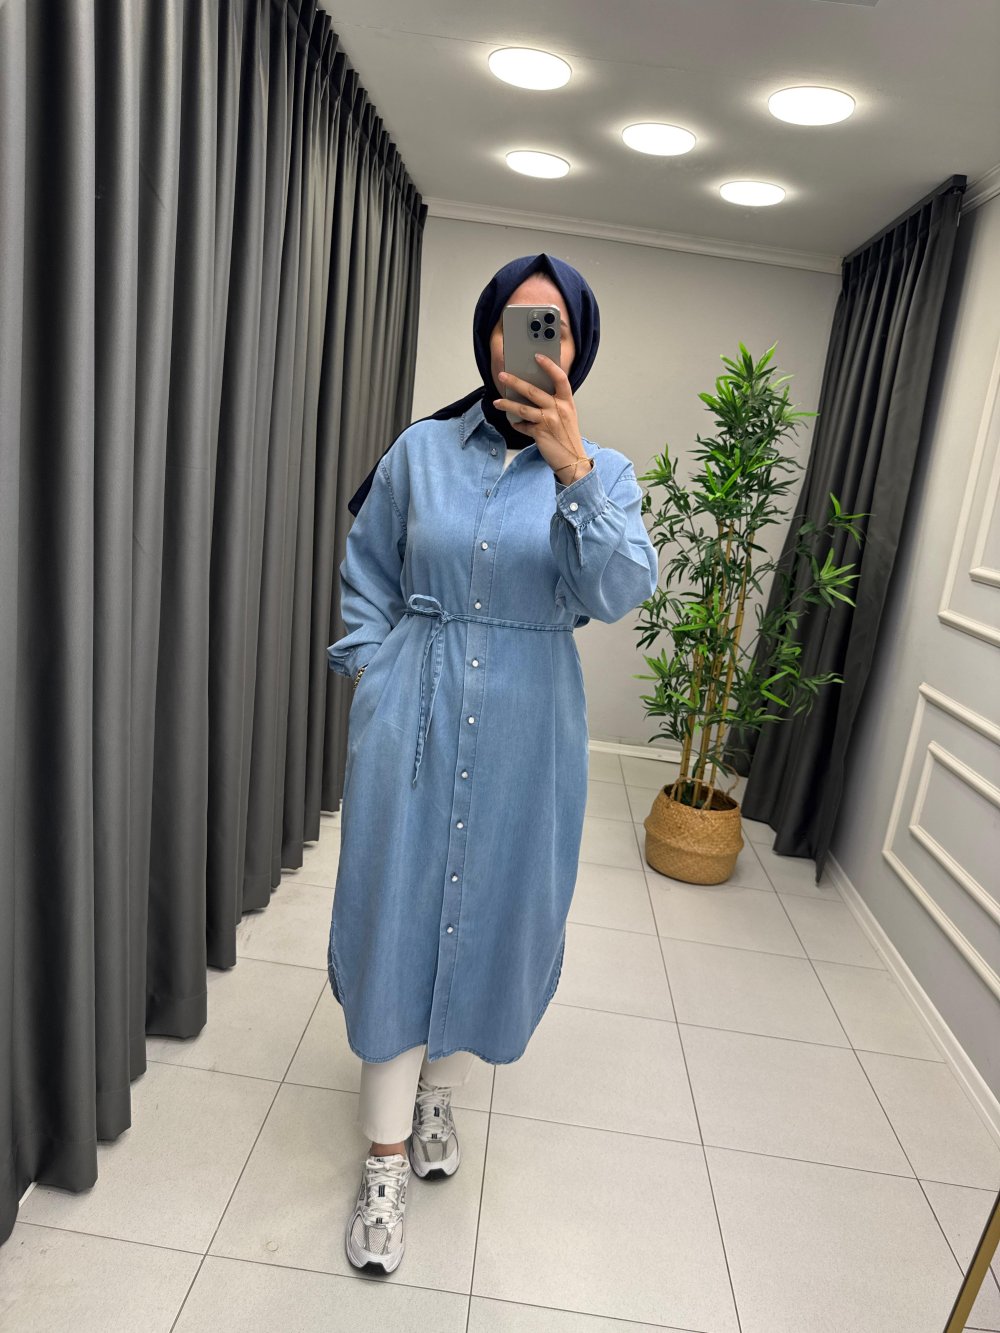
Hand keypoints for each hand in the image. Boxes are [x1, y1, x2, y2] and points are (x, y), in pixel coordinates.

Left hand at [493, 355, 592, 481]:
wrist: (572, 460)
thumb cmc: (568, 436)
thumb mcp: (566, 415)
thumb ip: (555, 403)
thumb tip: (532, 393)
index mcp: (567, 401)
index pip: (560, 378)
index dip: (549, 366)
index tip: (537, 356)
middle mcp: (558, 409)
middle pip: (533, 391)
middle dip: (515, 382)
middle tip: (502, 376)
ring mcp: (549, 421)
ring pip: (523, 408)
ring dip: (507, 404)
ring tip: (497, 401)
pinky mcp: (540, 433)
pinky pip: (523, 426)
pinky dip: (517, 424)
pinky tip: (513, 422)